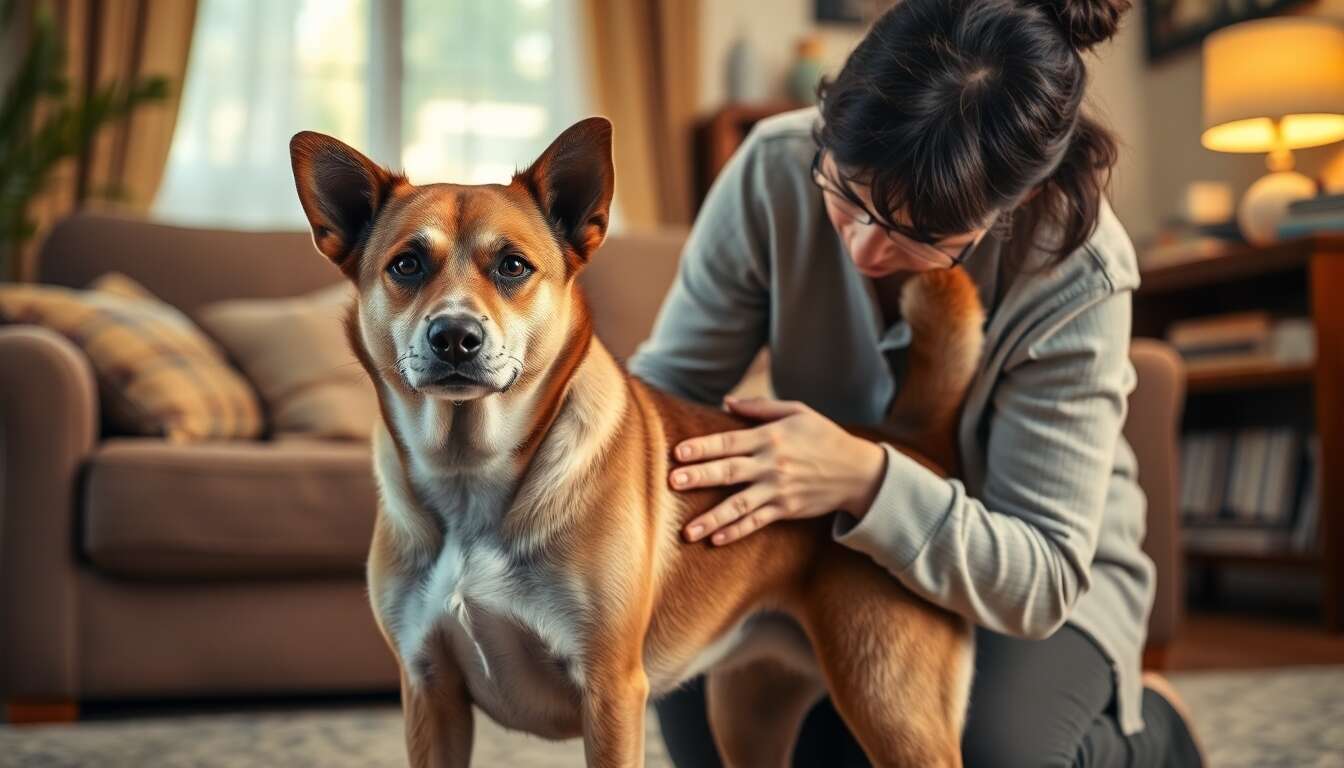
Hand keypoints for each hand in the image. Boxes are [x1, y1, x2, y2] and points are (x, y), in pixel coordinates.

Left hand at [670, 396, 886, 545]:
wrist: (858, 471)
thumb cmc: (824, 436)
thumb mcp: (797, 411)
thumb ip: (760, 407)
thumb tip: (726, 403)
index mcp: (770, 437)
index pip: (729, 442)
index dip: (702, 447)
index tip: (678, 453)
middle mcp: (771, 465)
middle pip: (729, 471)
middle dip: (699, 477)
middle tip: (671, 482)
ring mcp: (778, 490)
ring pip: (739, 505)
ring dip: (711, 518)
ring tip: (686, 531)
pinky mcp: (786, 510)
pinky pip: (756, 522)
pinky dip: (736, 532)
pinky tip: (715, 539)